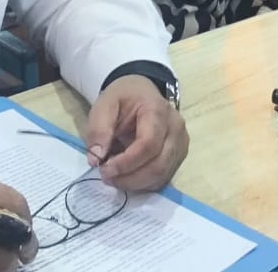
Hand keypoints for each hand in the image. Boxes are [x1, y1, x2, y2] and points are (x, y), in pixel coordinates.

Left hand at [83, 75, 188, 191]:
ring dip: (135, 183)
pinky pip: (163, 177)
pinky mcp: (179, 155)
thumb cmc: (122, 99)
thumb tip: (97, 158)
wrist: (140, 93)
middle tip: (107, 177)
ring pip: (162, 175)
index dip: (126, 163)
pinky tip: (128, 176)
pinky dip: (143, 183)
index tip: (104, 169)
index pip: (148, 144)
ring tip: (114, 177)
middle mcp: (175, 127)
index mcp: (158, 110)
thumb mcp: (104, 105)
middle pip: (158, 165)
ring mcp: (180, 143)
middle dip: (130, 178)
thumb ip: (98, 129)